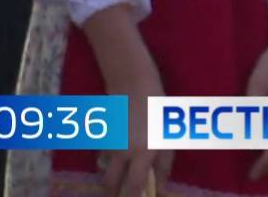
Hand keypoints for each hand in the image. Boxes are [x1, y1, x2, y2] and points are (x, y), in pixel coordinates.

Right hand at [97, 46, 171, 196]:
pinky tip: (119, 149)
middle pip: (110, 184)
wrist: (133, 83)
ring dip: (112, 174)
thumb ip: (164, 162)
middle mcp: (123, 152)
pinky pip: (103, 156)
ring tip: (121, 172)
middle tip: (120, 192)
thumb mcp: (167, 135)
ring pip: (105, 170)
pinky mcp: (100, 137)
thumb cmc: (157, 108)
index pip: (135, 186)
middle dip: (114, 192)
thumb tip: (160, 185)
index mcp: (144, 152)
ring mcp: (109, 145)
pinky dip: (108, 159)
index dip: (134, 196)